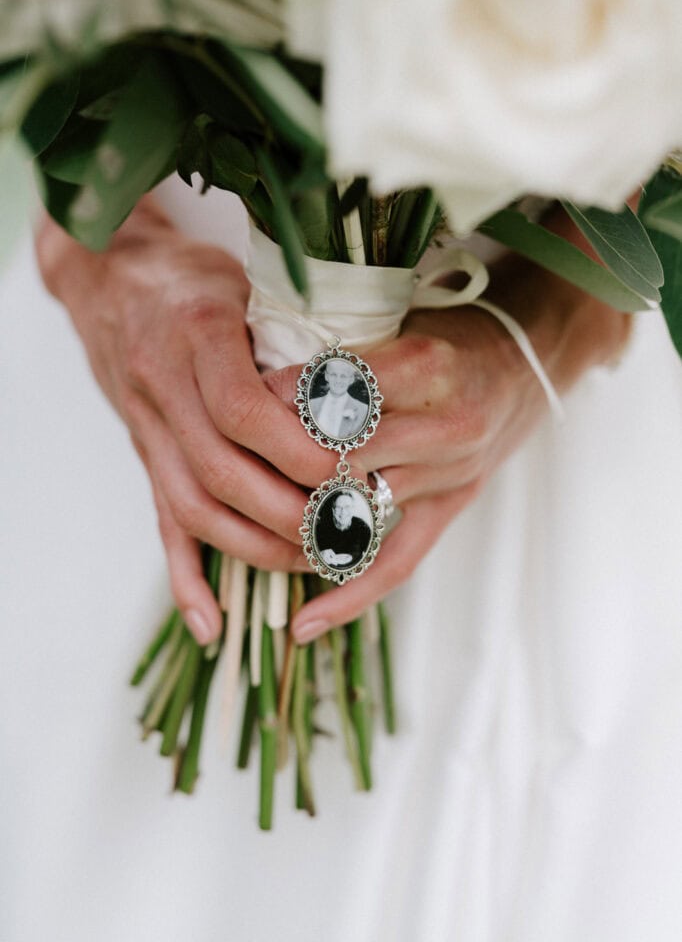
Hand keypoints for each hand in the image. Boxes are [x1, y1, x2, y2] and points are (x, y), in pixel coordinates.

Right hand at [35, 198, 334, 643]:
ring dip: (254, 547)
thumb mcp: (250, 282)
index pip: (242, 410)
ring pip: (195, 507)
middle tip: (345, 529)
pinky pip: (162, 523)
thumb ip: (297, 330)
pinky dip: (186, 579)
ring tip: (311, 561)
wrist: (115, 280)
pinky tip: (212, 624)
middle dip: (287, 511)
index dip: (296, 450)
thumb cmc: (200, 278)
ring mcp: (148, 428)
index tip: (347, 472)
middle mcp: (163, 385)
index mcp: (196, 332)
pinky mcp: (144, 456)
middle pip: (221, 472)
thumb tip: (368, 380)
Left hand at [264, 238, 631, 644]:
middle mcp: (444, 424)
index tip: (236, 403)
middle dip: (280, 465)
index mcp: (424, 364)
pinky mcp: (453, 507)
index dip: (276, 400)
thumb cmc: (447, 330)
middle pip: (339, 460)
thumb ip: (338, 350)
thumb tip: (253, 376)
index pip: (331, 393)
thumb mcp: (398, 318)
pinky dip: (349, 596)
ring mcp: (452, 474)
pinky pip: (397, 562)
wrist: (526, 357)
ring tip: (243, 529)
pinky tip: (306, 622)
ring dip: (298, 521)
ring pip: (357, 513)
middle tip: (231, 466)